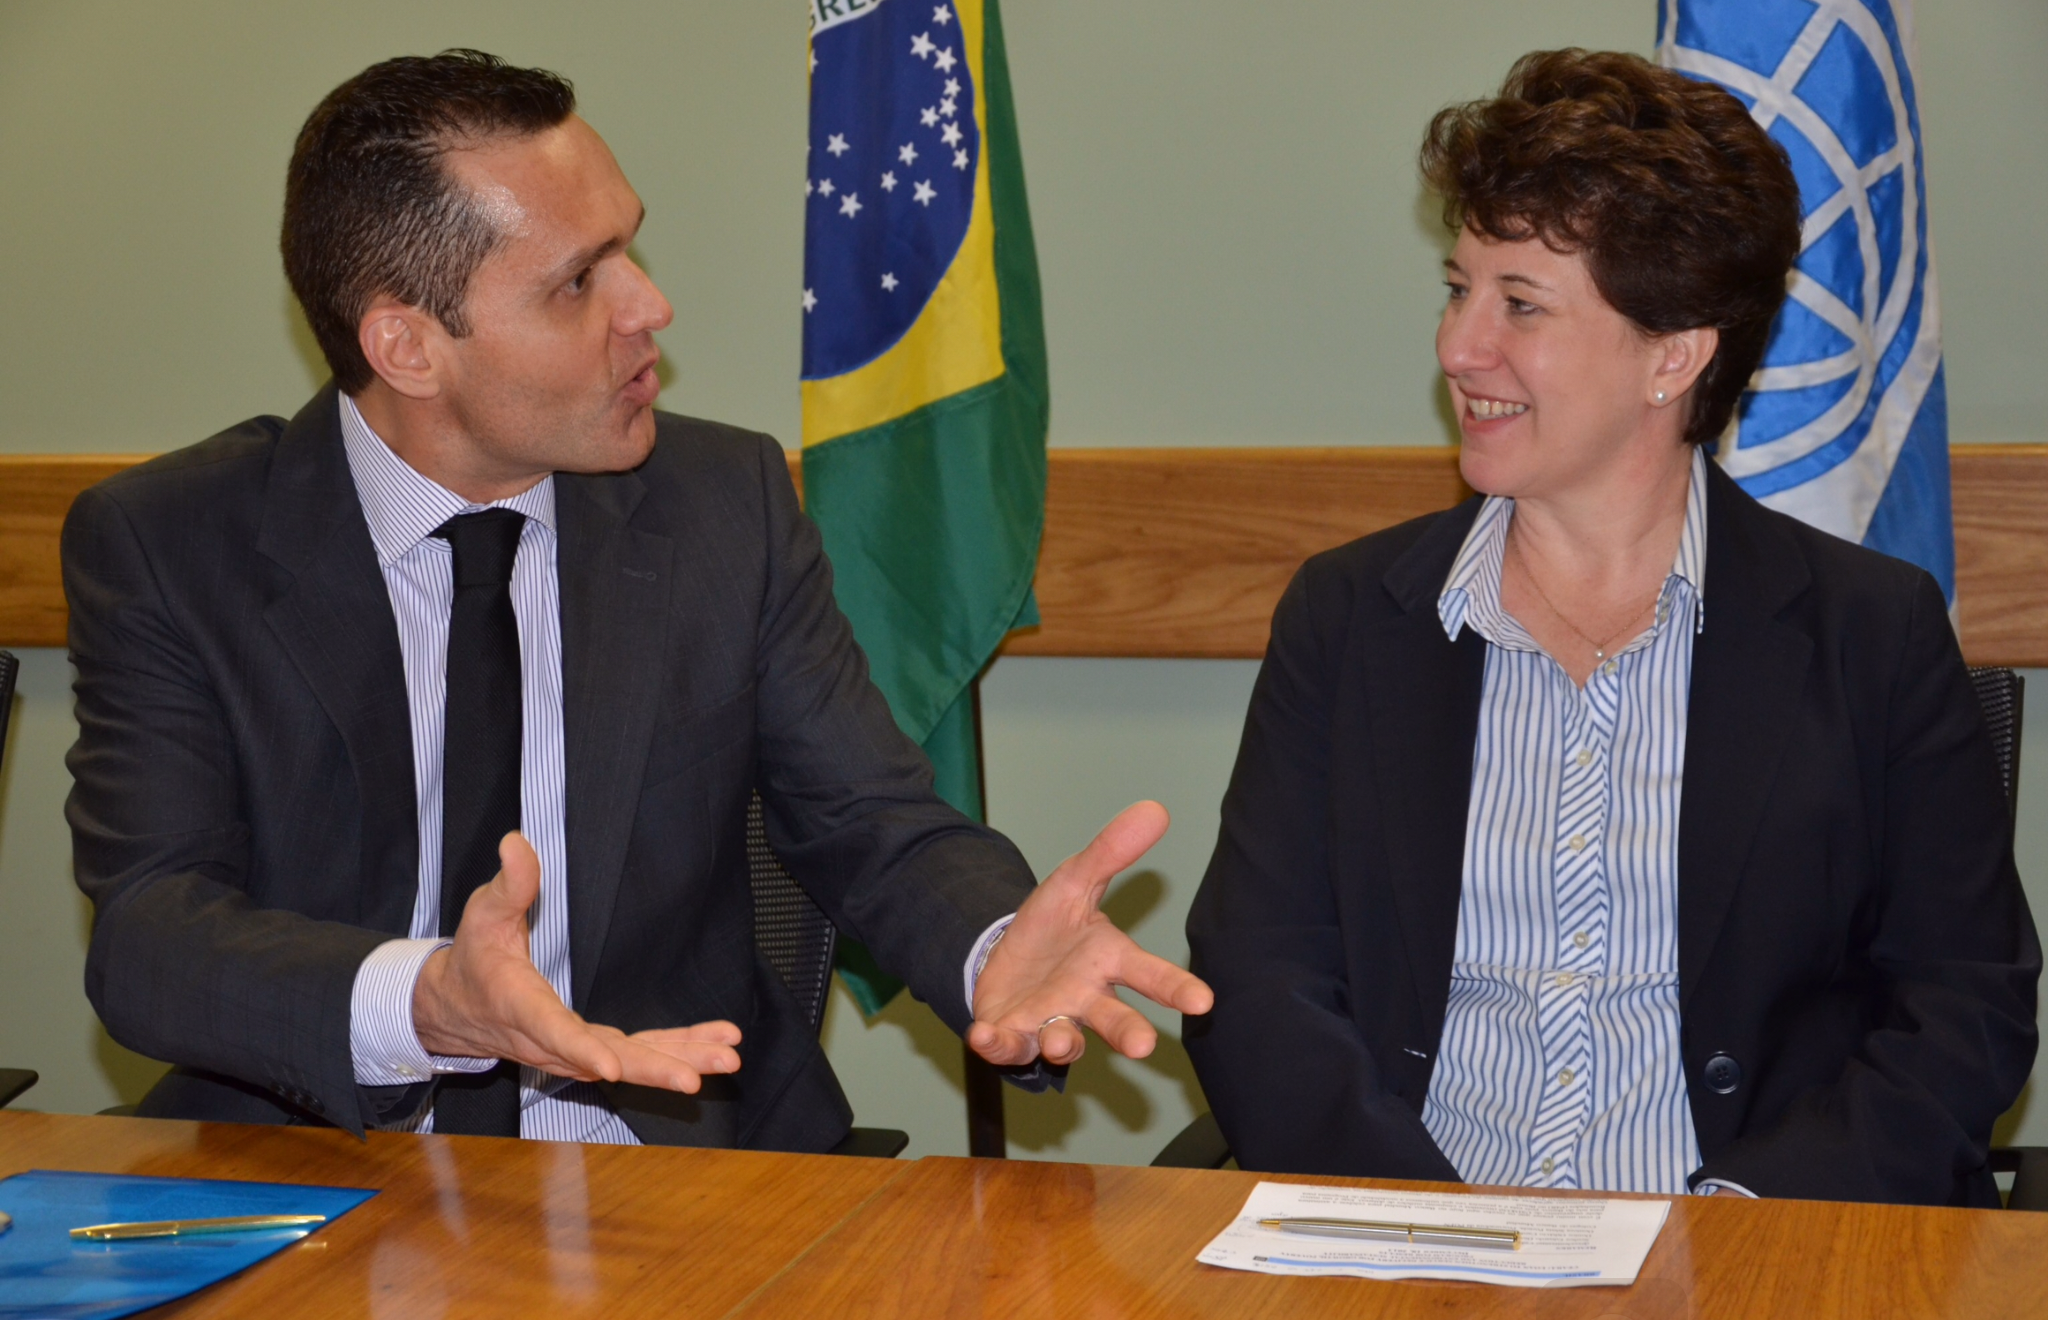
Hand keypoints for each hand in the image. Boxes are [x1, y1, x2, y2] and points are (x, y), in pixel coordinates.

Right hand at [413, 832, 741, 1092]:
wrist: (456, 1007)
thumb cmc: (473, 956)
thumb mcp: (483, 914)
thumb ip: (509, 884)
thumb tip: (517, 843)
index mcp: (522, 1007)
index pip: (554, 1031)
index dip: (582, 1049)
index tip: (611, 1067)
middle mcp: (551, 1041)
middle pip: (606, 1059)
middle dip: (654, 1069)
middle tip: (698, 1077)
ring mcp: (573, 1051)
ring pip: (630, 1061)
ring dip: (680, 1062)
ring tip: (728, 1059)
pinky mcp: (592, 1048)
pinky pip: (638, 1053)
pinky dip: (677, 1052)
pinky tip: (717, 1048)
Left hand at [966, 801, 1214, 1067]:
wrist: (1003, 957)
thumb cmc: (1052, 927)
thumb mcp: (1074, 881)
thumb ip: (1110, 852)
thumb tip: (1155, 809)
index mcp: (1108, 962)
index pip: (1149, 974)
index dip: (1177, 988)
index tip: (1204, 1002)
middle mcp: (1085, 998)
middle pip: (1114, 1019)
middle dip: (1128, 1033)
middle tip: (1144, 1046)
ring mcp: (1050, 1020)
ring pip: (1064, 1040)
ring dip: (1062, 1043)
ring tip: (1060, 1041)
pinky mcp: (1013, 1033)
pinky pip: (1008, 1045)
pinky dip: (998, 1044)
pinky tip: (985, 1036)